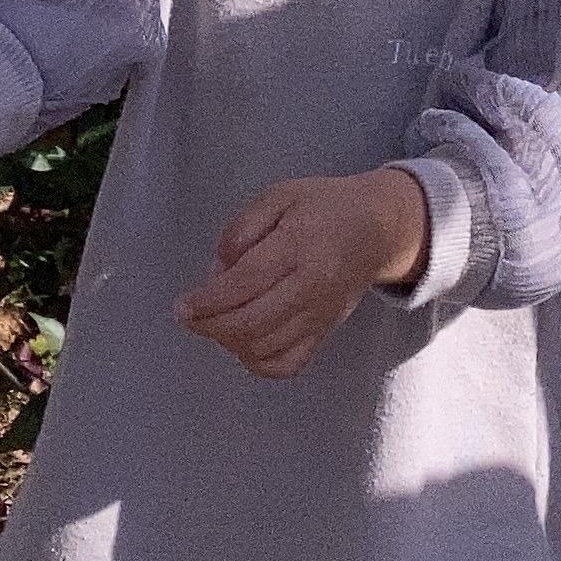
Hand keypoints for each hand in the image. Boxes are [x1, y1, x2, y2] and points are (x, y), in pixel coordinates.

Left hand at [175, 168, 430, 378]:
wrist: (378, 228)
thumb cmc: (324, 207)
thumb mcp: (278, 196)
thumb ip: (241, 229)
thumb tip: (217, 273)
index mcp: (299, 245)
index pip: (246, 283)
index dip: (208, 301)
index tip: (182, 307)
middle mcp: (313, 286)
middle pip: (253, 323)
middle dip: (211, 326)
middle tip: (189, 316)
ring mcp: (321, 314)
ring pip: (266, 348)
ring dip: (229, 342)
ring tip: (214, 322)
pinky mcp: (325, 332)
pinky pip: (288, 364)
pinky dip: (258, 362)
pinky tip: (243, 342)